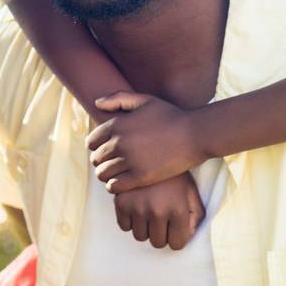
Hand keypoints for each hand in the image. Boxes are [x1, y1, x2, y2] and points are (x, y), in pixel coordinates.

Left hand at [87, 92, 207, 192]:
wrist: (195, 134)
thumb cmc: (170, 116)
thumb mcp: (145, 100)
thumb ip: (118, 98)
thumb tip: (96, 103)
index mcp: (117, 125)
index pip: (91, 141)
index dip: (95, 147)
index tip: (105, 150)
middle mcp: (119, 143)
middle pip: (96, 158)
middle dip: (101, 161)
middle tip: (111, 163)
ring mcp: (129, 161)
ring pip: (103, 174)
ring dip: (106, 174)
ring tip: (116, 173)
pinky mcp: (140, 177)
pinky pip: (115, 186)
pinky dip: (114, 186)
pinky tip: (123, 182)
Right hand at [112, 173, 203, 249]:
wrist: (150, 147)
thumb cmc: (174, 173)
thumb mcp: (191, 191)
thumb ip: (195, 215)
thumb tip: (186, 237)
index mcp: (178, 209)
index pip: (177, 244)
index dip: (177, 238)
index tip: (175, 230)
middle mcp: (157, 210)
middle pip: (157, 243)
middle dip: (161, 234)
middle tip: (161, 219)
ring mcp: (137, 207)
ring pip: (140, 236)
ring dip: (145, 228)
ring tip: (149, 211)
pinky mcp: (121, 201)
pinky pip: (124, 226)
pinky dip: (130, 220)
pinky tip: (136, 206)